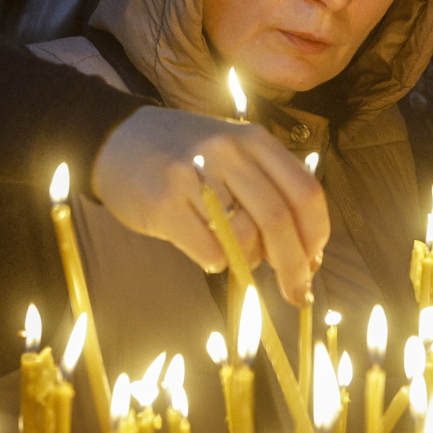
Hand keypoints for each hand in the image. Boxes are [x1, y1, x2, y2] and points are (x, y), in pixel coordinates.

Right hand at [90, 106, 327, 303]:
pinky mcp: (164, 203)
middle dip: (294, 265)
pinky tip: (208, 252)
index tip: (314, 262)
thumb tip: (306, 252)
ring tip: (238, 258)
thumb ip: (268, 188)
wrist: (116, 139)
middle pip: (278, 219)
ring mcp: (194, 175)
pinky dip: (217, 263)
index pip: (305, 192)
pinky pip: (208, 250)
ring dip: (249, 262)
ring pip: (244, 237)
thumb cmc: (184, 153)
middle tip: (297, 293)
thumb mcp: (233, 151)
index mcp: (254, 140)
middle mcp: (229, 152)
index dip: (316, 234)